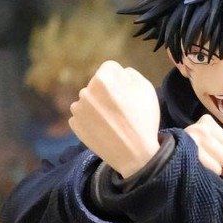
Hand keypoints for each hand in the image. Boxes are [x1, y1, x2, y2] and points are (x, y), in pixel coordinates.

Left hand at [68, 62, 160, 178]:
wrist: (133, 155)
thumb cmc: (143, 120)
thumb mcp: (147, 89)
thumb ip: (131, 74)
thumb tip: (120, 72)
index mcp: (103, 80)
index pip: (109, 68)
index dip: (121, 78)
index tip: (127, 92)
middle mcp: (85, 92)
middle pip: (97, 84)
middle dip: (107, 92)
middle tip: (120, 108)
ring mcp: (78, 110)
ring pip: (88, 99)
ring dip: (97, 105)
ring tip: (112, 120)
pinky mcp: (75, 125)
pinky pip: (82, 115)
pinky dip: (90, 119)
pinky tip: (103, 128)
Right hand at [185, 115, 222, 177]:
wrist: (162, 158)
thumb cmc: (195, 154)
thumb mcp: (215, 148)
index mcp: (207, 121)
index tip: (214, 155)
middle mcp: (200, 128)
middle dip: (222, 164)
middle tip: (207, 161)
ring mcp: (193, 140)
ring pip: (222, 165)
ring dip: (215, 170)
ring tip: (202, 164)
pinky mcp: (189, 154)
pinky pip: (213, 170)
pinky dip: (210, 174)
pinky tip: (200, 168)